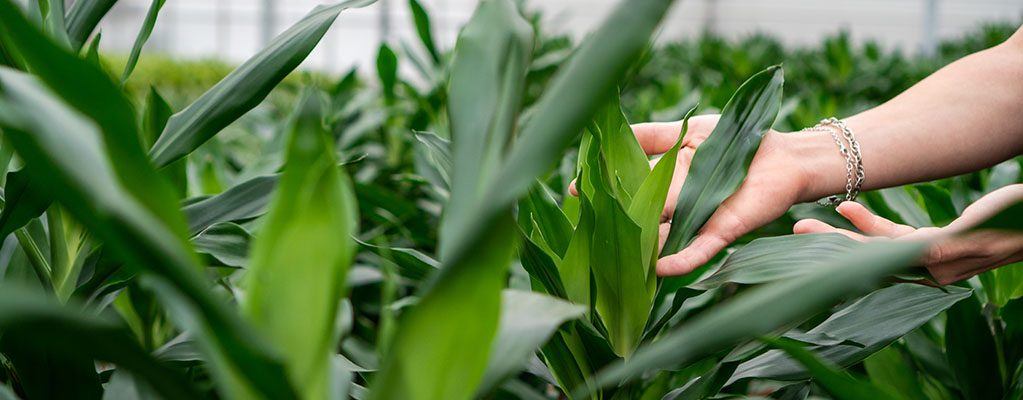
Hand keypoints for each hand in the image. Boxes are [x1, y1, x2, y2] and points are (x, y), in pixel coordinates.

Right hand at [571, 115, 816, 275]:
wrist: (785, 154)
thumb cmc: (737, 139)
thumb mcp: (687, 131)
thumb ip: (650, 135)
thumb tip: (608, 134)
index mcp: (664, 181)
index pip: (627, 188)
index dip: (602, 190)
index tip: (574, 191)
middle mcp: (675, 206)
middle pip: (641, 216)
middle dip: (617, 224)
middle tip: (587, 229)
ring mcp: (697, 221)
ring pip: (664, 237)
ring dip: (642, 249)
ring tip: (616, 258)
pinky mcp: (722, 231)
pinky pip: (699, 249)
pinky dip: (681, 260)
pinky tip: (660, 269)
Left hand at [793, 184, 1022, 284]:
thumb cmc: (1011, 221)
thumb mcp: (973, 234)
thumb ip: (943, 248)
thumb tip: (921, 258)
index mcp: (934, 265)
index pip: (878, 260)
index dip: (846, 246)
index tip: (817, 231)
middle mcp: (928, 268)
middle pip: (868, 258)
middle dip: (831, 244)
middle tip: (797, 230)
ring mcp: (928, 259)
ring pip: (874, 249)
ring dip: (843, 234)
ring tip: (807, 223)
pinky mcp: (932, 246)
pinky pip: (893, 240)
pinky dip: (870, 226)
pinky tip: (847, 208)